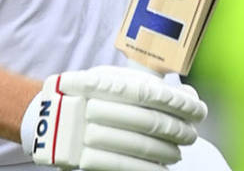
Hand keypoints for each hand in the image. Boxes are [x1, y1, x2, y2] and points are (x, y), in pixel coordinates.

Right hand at [21, 65, 206, 170]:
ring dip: (166, 152)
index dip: (181, 104)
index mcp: (107, 83)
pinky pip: (123, 167)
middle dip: (178, 131)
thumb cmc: (88, 97)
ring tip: (176, 154)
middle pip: (152, 122)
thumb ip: (148, 87)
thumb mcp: (113, 81)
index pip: (154, 94)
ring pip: (142, 146)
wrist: (44, 117)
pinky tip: (161, 170)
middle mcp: (98, 105)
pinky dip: (147, 170)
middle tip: (189, 136)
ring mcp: (89, 132)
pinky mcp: (84, 157)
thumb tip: (187, 94)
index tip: (199, 111)